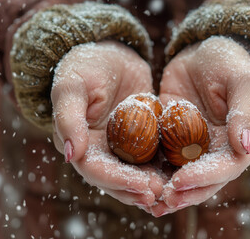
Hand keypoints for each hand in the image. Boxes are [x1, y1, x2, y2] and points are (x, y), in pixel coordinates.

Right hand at [51, 41, 163, 209]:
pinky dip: (163, 168)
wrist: (111, 55)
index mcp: (80, 144)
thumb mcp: (72, 86)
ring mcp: (122, 148)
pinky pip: (152, 158)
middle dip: (138, 188)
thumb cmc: (85, 66)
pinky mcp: (141, 140)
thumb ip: (69, 118)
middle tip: (161, 194)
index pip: (96, 170)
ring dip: (152, 185)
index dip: (119, 181)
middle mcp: (100, 152)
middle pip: (117, 179)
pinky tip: (180, 175)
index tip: (143, 187)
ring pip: (135, 174)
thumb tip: (71, 156)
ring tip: (172, 192)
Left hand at [151, 36, 249, 215]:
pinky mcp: (176, 141)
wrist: (202, 53)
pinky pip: (166, 161)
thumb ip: (244, 112)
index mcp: (245, 141)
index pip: (228, 167)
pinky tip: (137, 183)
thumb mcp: (241, 80)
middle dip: (184, 194)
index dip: (204, 177)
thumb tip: (245, 148)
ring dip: (168, 192)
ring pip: (185, 177)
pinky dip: (154, 174)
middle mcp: (223, 151)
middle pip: (205, 181)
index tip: (180, 181)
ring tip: (148, 204)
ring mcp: (198, 148)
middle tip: (161, 202)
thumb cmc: (229, 61)